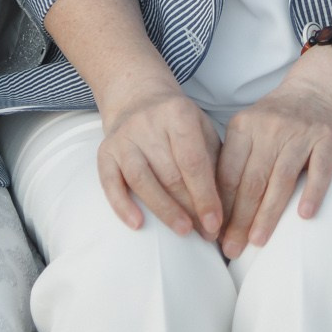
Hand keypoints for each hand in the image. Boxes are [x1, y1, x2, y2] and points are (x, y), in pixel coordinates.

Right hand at [96, 83, 224, 239]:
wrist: (138, 98)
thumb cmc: (178, 122)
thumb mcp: (202, 130)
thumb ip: (214, 162)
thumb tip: (226, 208)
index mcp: (177, 113)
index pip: (193, 161)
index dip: (205, 195)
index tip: (216, 223)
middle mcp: (148, 123)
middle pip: (169, 174)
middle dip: (190, 208)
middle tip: (206, 233)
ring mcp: (124, 137)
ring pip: (141, 180)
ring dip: (164, 210)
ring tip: (183, 231)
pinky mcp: (105, 151)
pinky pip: (110, 182)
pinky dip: (122, 205)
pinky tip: (138, 224)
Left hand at [216, 49, 331, 258]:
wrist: (320, 90)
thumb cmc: (278, 119)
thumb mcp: (249, 129)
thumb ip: (234, 161)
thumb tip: (215, 209)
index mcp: (244, 126)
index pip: (229, 172)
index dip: (220, 206)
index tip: (214, 234)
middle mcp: (270, 128)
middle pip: (252, 181)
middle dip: (240, 220)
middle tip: (232, 249)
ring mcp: (301, 132)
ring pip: (281, 179)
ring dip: (268, 214)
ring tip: (257, 241)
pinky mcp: (329, 138)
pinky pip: (319, 170)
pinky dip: (312, 193)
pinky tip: (304, 216)